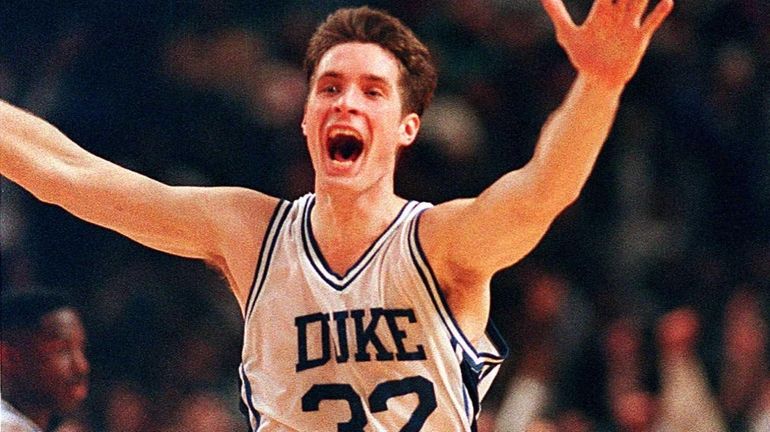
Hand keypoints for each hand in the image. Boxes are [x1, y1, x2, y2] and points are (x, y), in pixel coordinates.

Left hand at [541, 0, 672, 87]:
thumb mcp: (567, 34)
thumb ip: (556, 13)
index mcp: (601, 12)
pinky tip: (666, 2)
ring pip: (639, 2)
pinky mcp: (638, 38)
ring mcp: (629, 25)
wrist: (598, 78)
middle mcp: (617, 15)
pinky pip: (650, 23)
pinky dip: (658, 13)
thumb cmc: (583, 56)